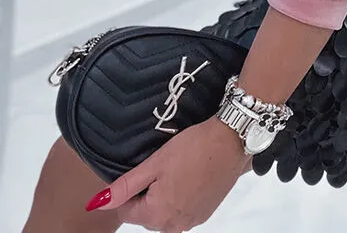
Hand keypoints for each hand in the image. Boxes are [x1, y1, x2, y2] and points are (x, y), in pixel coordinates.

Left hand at [87, 116, 251, 230]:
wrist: (231, 140)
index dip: (129, 189)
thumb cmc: (193, 148)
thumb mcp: (155, 163)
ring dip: (164, 196)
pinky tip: (189, 175)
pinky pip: (182, 211)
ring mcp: (192, 221)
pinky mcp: (206, 212)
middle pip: (146, 215)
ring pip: (165, 213)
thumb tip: (98, 203)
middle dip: (147, 194)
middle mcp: (175, 225)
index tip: (143, 169)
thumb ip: (125, 186)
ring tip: (176, 169)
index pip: (126, 211)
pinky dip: (180, 196)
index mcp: (158, 215)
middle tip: (160, 166)